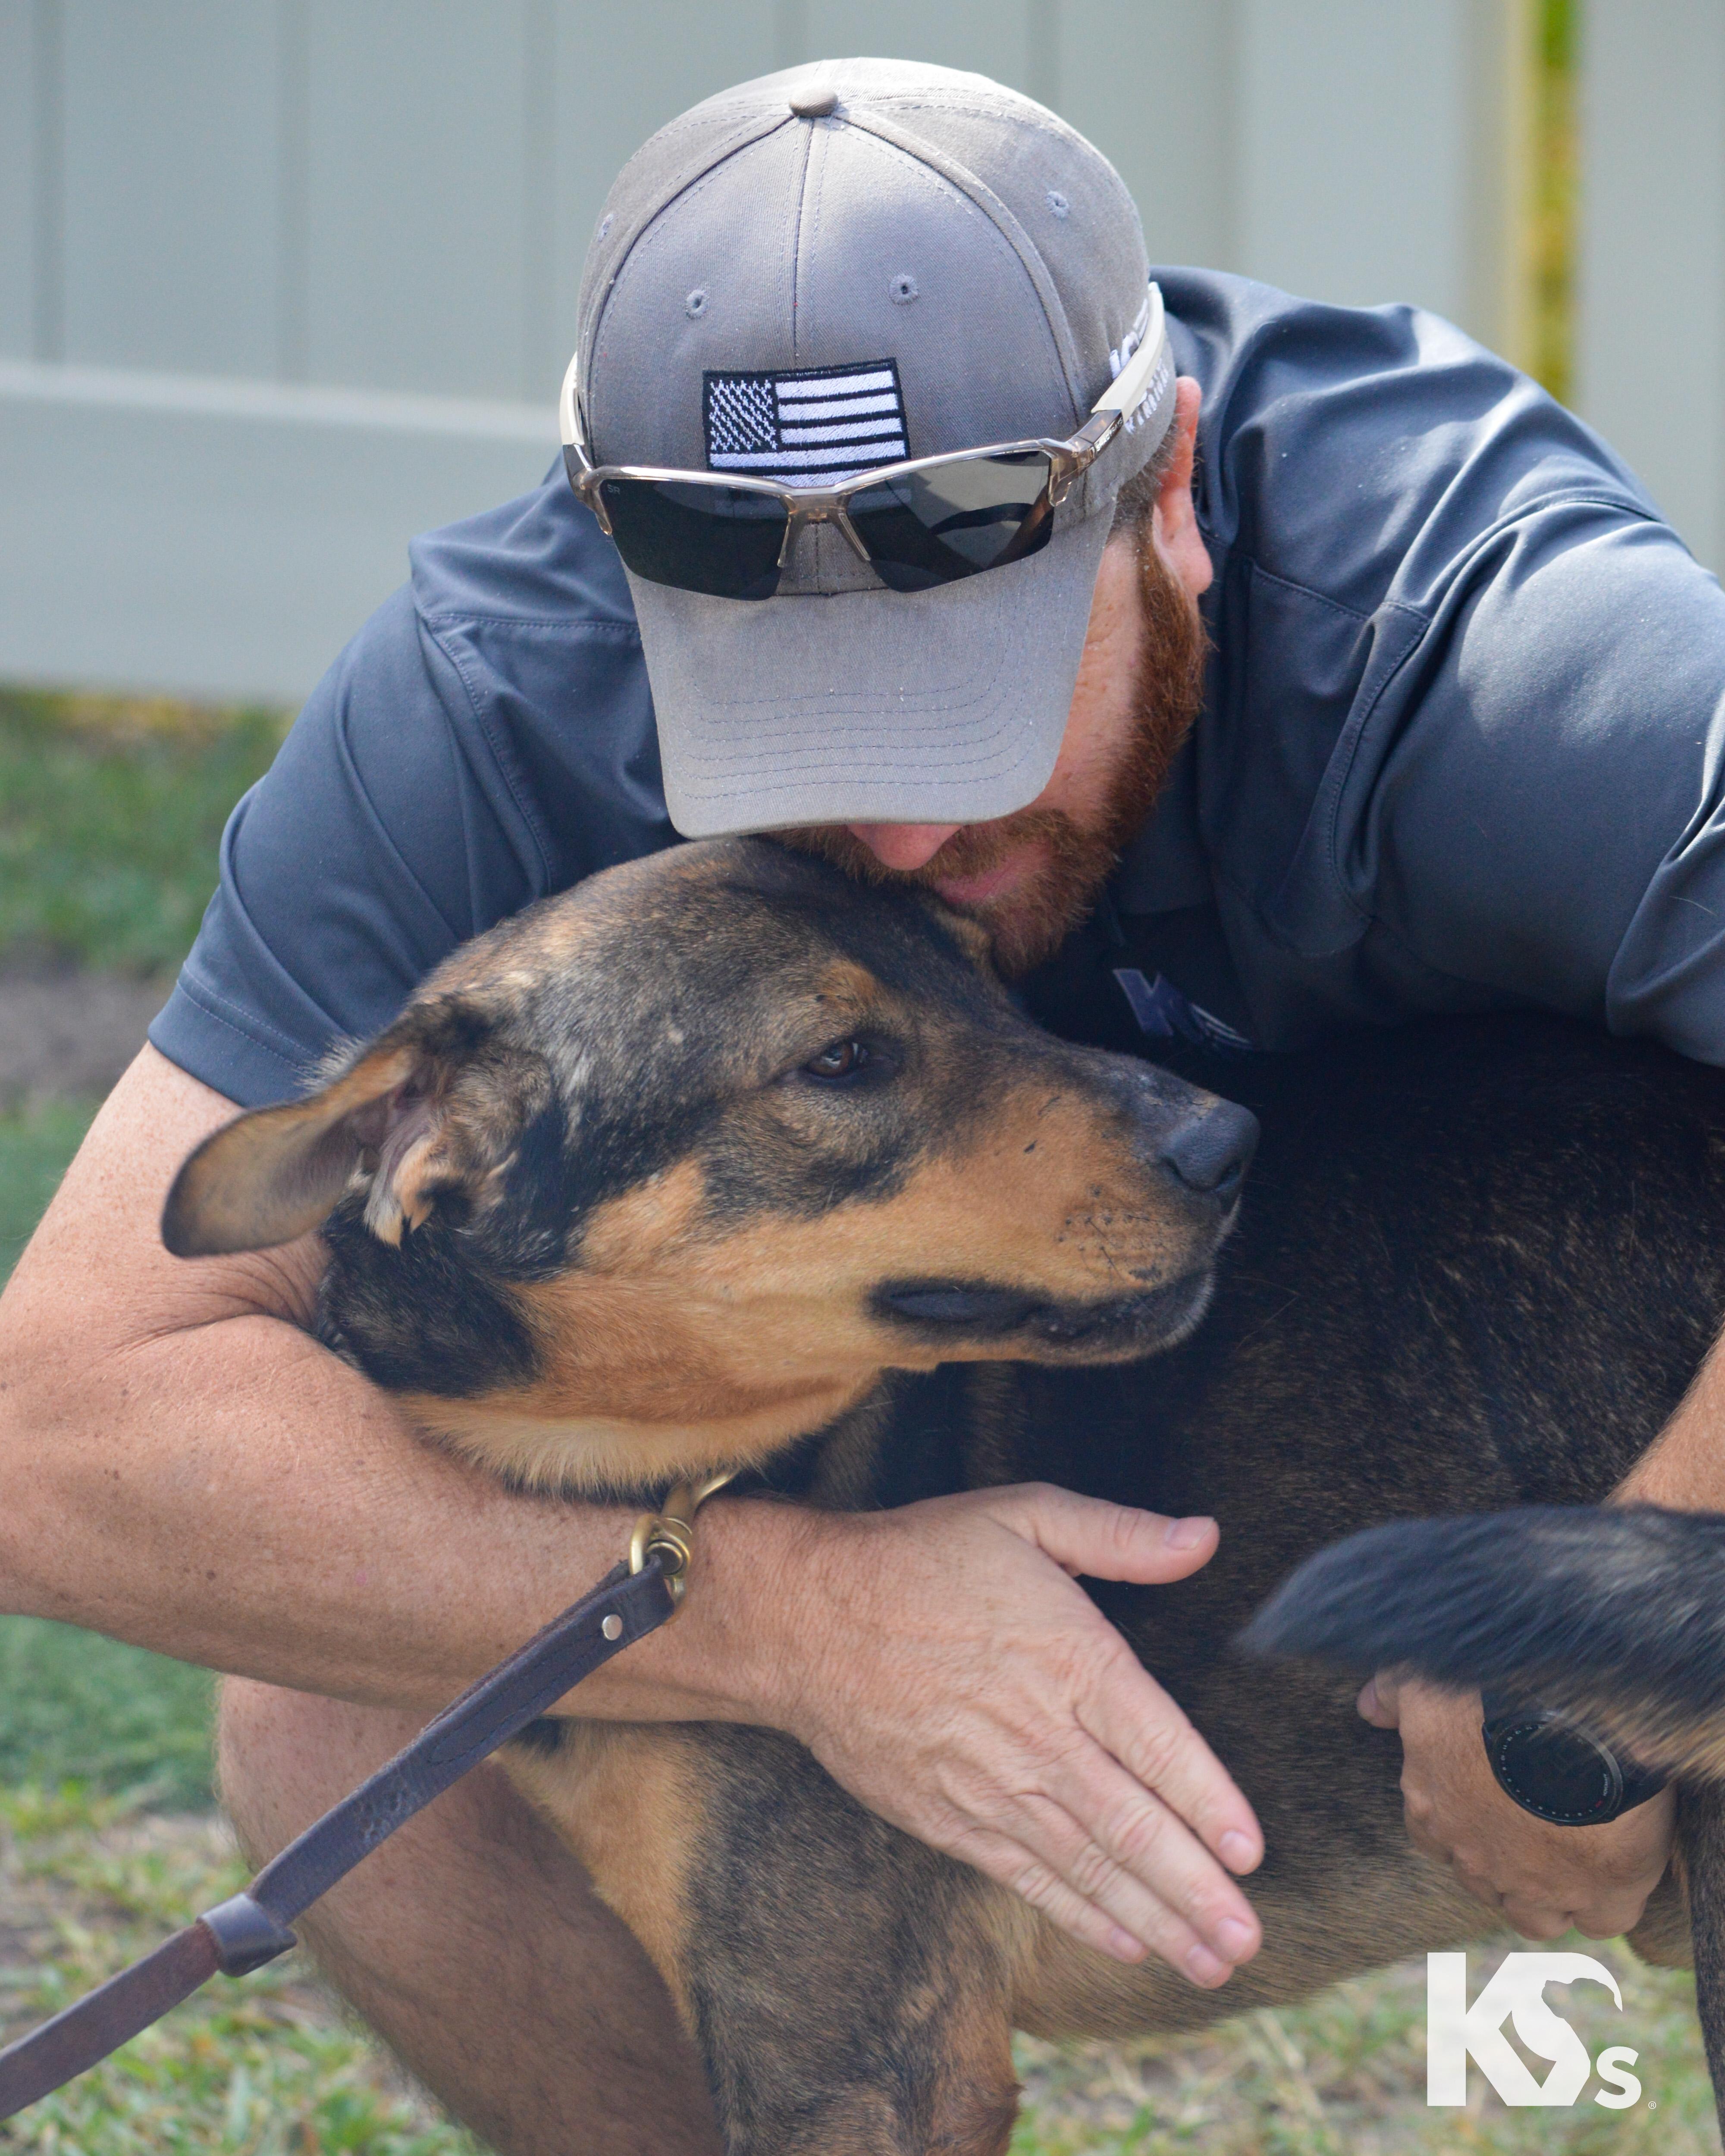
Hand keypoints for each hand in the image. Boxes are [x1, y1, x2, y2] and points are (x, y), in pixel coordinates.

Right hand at [764, 1484, 1263, 1983]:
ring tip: (1210, 1964)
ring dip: (1155, 1919)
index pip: (1159, 1746)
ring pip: (1087, 1865)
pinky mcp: (948, 1817)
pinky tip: (1126, 1944)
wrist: (803, 1618)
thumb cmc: (918, 1558)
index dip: (1210, 1804)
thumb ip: (1118, 1534)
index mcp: (1068, 1657)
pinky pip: (1027, 1876)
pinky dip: (1079, 1914)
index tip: (1253, 1854)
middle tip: (1248, 1943)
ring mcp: (990, 1783)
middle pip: (1132, 1826)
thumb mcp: (1022, 1514)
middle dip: (1197, 1891)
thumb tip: (1204, 1536)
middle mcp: (1037, 1732)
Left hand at [1360, 1671, 1673, 1937]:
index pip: (1436, 1840)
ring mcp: (1540, 1886)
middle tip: (1535, 1827)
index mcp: (1435, 1814)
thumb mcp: (1421, 1681)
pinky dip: (1609, 1902)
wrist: (1568, 1715)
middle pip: (1485, 1882)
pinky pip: (1604, 1921)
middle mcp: (1479, 1862)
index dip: (1462, 1827)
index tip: (1486, 1805)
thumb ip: (1392, 1695)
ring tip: (1574, 1859)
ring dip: (1550, 1896)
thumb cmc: (1486, 1695)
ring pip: (1537, 1917)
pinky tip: (1618, 1872)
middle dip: (1504, 1863)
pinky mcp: (1603, 1893)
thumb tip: (1370, 1708)